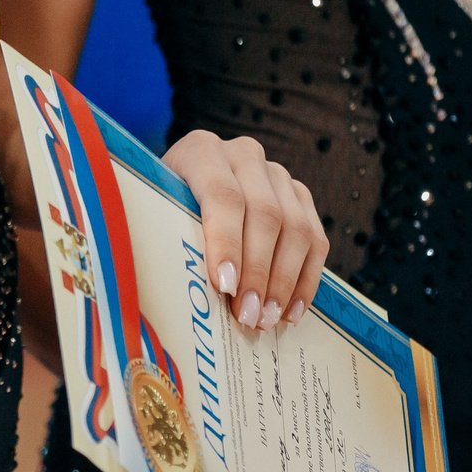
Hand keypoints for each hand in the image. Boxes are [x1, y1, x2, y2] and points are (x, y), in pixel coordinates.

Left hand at [161, 131, 328, 330]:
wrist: (185, 185)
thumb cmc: (164, 210)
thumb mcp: (155, 213)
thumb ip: (167, 238)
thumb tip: (176, 297)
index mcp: (202, 151)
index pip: (222, 195)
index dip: (227, 242)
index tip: (224, 286)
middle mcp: (244, 155)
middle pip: (264, 214)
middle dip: (257, 272)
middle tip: (248, 315)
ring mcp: (277, 174)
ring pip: (296, 227)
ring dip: (284, 281)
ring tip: (267, 319)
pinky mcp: (300, 196)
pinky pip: (315, 238)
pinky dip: (305, 279)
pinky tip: (290, 311)